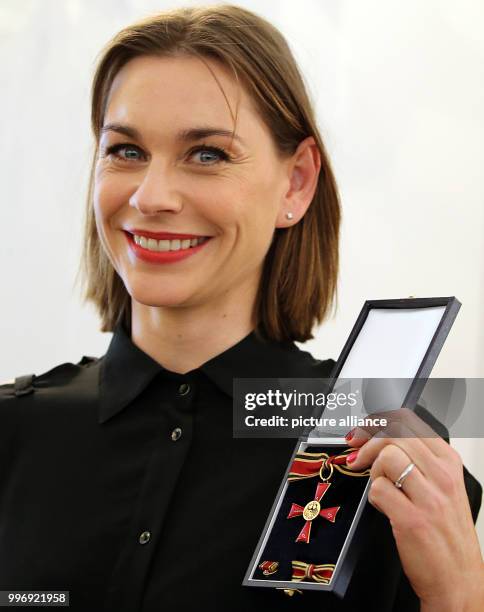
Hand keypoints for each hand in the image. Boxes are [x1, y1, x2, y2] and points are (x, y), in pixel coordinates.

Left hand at [345, 408, 483, 610]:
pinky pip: (378, 489)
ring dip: (373, 471)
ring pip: (387, 456)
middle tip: (358, 458)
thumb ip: (419, 462)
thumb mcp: (443, 489)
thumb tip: (379, 440)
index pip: (408, 421)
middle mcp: (442, 476)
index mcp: (449, 463)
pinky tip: (382, 506)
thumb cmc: (447, 535)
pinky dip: (372, 496)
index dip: (377, 423)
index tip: (363, 431)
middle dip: (367, 443)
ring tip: (379, 487)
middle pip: (394, 434)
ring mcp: (429, 498)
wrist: (458, 581)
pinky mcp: (412, 519)